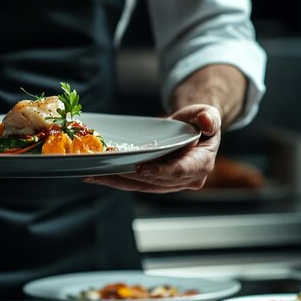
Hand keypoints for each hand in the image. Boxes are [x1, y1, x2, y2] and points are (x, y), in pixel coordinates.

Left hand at [83, 104, 220, 192]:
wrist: (192, 129)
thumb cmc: (199, 121)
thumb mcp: (207, 114)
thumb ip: (208, 117)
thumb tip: (207, 122)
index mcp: (201, 164)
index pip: (179, 172)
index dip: (160, 171)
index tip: (140, 168)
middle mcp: (186, 179)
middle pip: (154, 182)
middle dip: (128, 177)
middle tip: (103, 171)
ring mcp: (170, 183)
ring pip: (141, 186)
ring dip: (116, 182)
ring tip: (92, 176)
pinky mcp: (156, 182)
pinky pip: (135, 183)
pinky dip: (116, 180)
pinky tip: (96, 175)